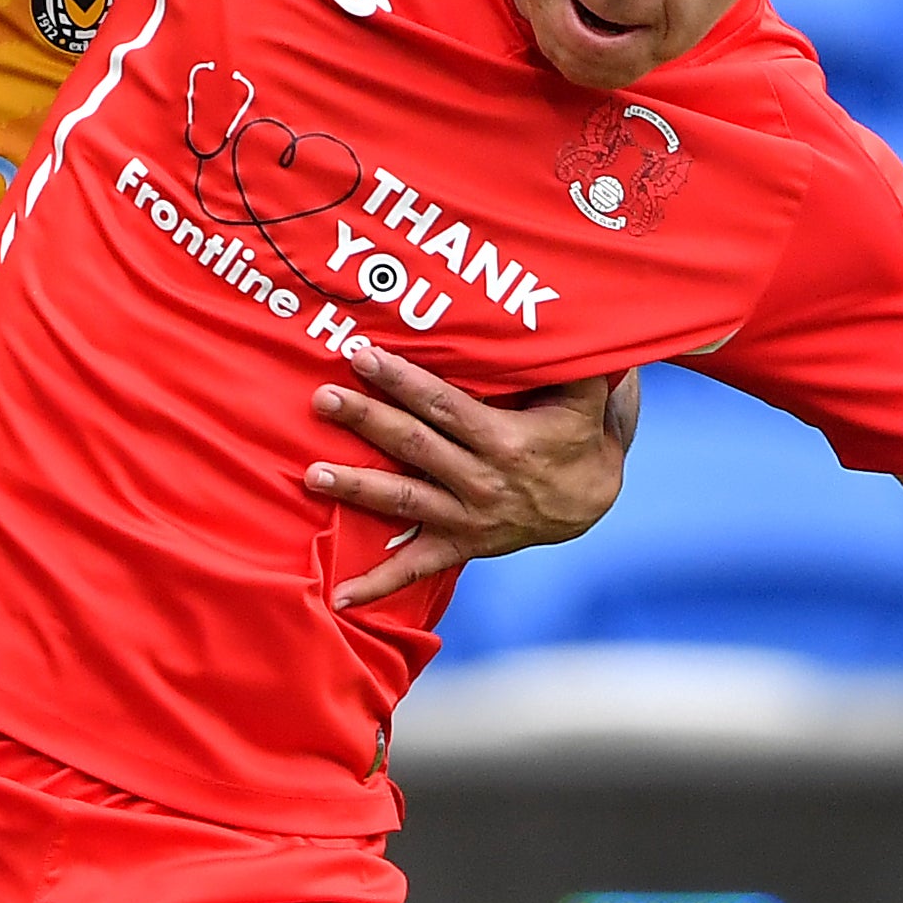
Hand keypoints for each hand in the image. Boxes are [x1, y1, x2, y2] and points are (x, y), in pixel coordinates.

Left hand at [310, 346, 640, 610]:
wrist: (590, 502)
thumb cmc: (575, 433)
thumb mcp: (581, 393)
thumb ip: (564, 355)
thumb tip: (561, 305)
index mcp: (504, 441)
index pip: (442, 405)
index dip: (401, 381)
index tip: (362, 356)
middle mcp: (481, 482)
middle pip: (413, 446)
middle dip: (366, 420)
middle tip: (323, 399)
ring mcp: (467, 519)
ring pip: (404, 500)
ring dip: (356, 488)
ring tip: (312, 474)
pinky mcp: (460, 546)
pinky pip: (416, 569)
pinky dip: (378, 584)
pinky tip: (340, 597)